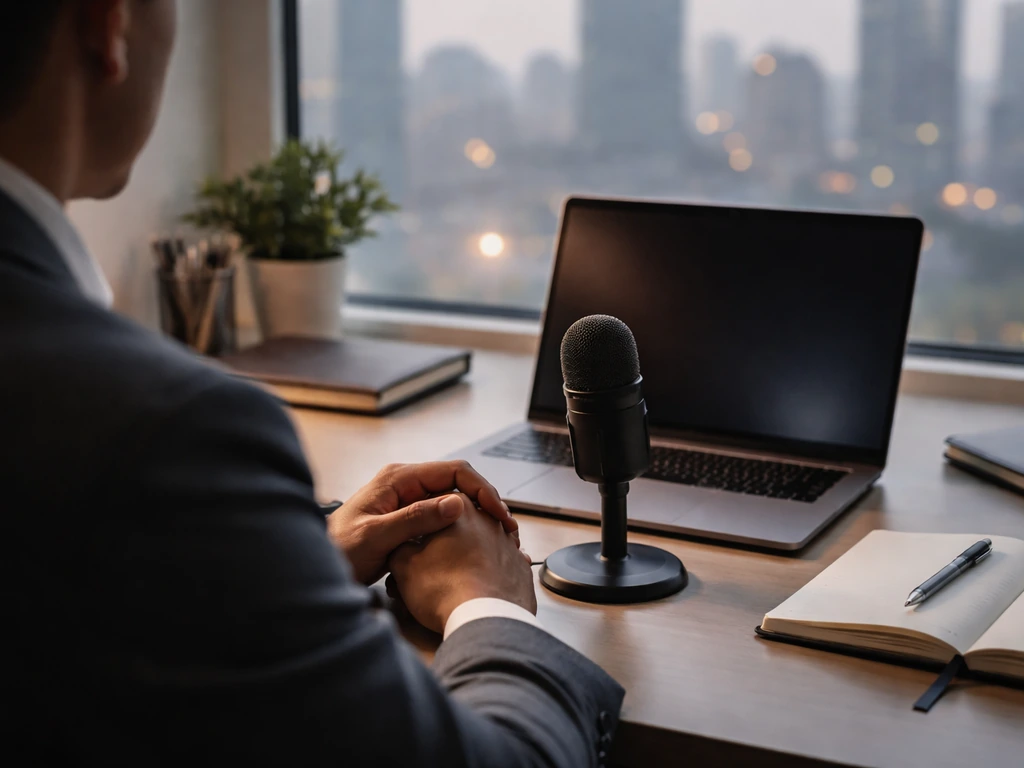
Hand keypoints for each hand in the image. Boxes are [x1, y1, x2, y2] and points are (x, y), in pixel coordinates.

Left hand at [327, 461, 517, 584]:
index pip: (454, 470)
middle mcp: (405, 483)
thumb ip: (414, 519)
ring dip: (477, 514)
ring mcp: (408, 499)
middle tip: (506, 528)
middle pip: (458, 482)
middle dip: (485, 501)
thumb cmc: (338, 551)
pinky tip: (476, 541)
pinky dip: (463, 525)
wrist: (316, 567)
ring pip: (454, 498)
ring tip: (498, 535)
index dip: (481, 489)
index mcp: (398, 478)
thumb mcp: (375, 537)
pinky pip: (443, 515)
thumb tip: (456, 502)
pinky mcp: (409, 517)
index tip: (499, 513)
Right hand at [387, 494, 536, 634]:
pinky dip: (488, 572)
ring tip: (451, 580)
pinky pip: (500, 564)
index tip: (413, 542)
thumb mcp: (404, 565)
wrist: (484, 618)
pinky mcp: (520, 566)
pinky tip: (476, 587)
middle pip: (460, 525)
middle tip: (429, 565)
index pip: (435, 504)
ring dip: (467, 556)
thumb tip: (400, 548)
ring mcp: (509, 543)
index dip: (420, 525)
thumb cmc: (443, 588)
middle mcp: (489, 519)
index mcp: (460, 508)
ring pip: (481, 544)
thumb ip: (400, 547)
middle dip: (444, 542)